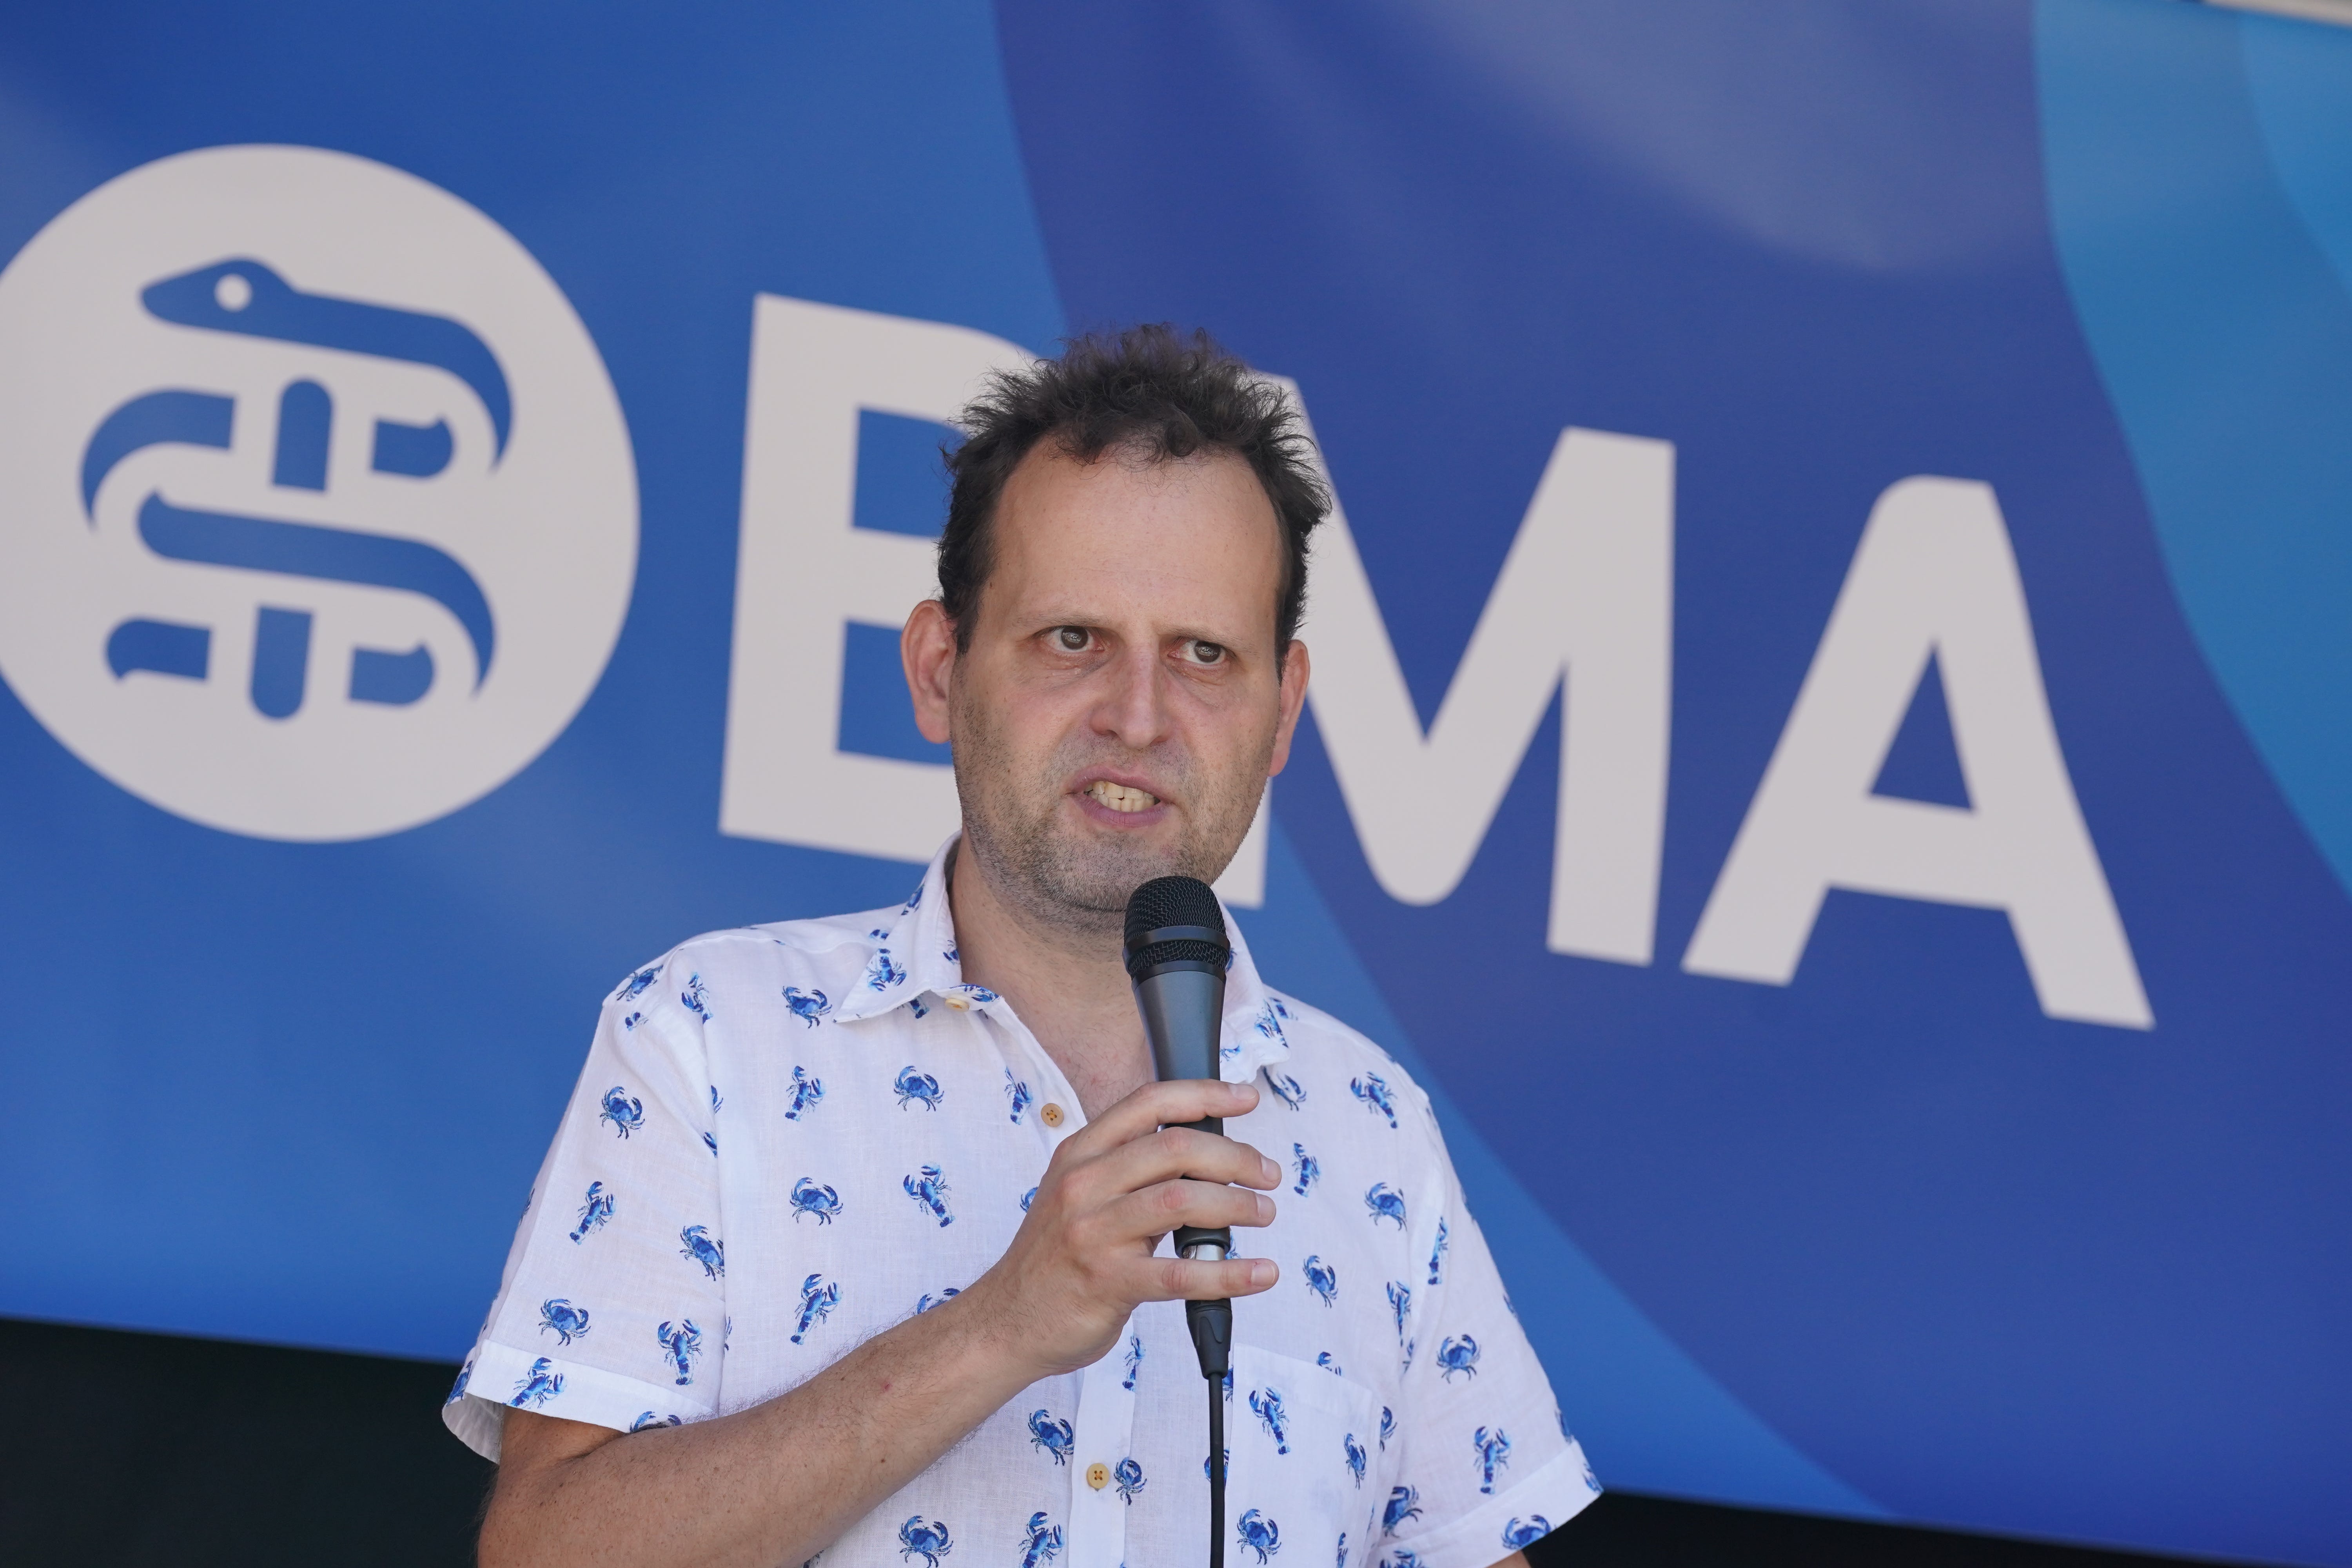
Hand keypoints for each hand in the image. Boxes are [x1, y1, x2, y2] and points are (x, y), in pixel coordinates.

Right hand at [957, 1078, 1279, 1380]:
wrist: (1006, 1321)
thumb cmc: (1055, 1256)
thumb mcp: (1076, 1192)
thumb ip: (1126, 1167)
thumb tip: (1202, 1152)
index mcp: (1079, 1153)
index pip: (1149, 1103)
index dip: (1204, 1094)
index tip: (1246, 1098)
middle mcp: (1084, 1185)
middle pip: (1174, 1147)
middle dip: (1234, 1156)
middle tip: (1266, 1174)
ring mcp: (1094, 1233)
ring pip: (1181, 1201)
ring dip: (1236, 1204)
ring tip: (1263, 1212)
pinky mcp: (1109, 1282)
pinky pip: (1181, 1273)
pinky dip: (1230, 1273)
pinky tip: (1260, 1272)